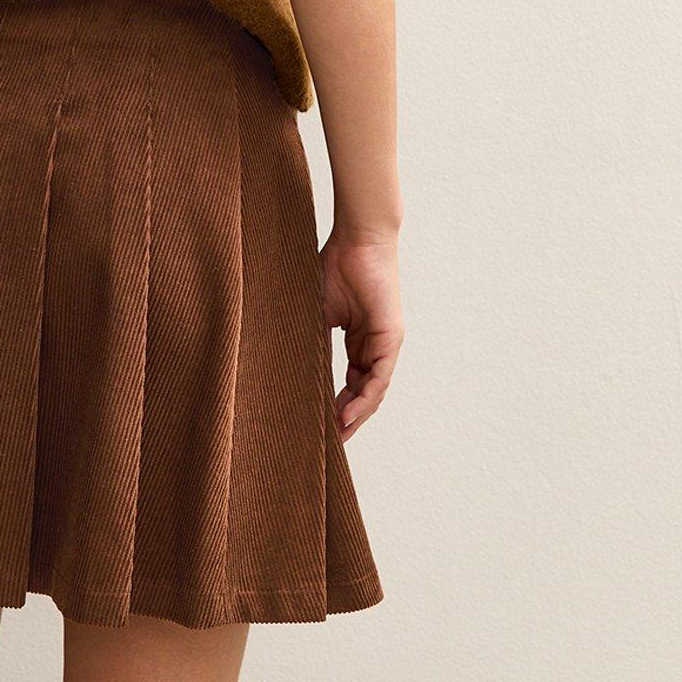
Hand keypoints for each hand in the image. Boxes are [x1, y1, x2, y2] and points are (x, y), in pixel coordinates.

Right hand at [318, 229, 403, 440]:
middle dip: (346, 419)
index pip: (350, 382)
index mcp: (358, 340)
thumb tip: (290, 369)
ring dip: (355, 415)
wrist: (356, 239)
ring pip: (372, 391)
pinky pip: (379, 377)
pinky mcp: (390, 338)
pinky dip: (364, 398)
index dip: (336, 405)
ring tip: (337, 436)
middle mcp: (374, 346)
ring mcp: (385, 343)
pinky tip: (348, 415)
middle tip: (329, 443)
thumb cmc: (334, 266)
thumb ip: (312, 341)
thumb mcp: (316, 312)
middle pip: (363, 393)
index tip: (319, 425)